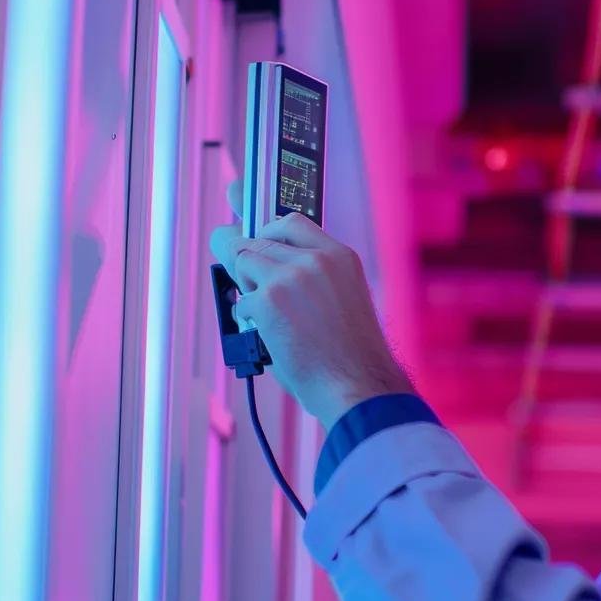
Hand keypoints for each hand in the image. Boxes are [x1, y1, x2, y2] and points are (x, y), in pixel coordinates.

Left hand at [210, 186, 414, 429]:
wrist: (359, 386)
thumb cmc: (350, 354)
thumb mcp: (343, 298)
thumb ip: (310, 274)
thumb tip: (265, 260)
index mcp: (339, 256)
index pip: (290, 221)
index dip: (264, 223)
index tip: (245, 214)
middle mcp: (315, 259)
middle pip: (257, 240)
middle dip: (245, 261)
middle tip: (250, 285)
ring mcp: (290, 277)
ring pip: (243, 263)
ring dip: (248, 290)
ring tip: (271, 318)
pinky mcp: (269, 301)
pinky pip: (241, 302)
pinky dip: (249, 322)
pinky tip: (272, 339)